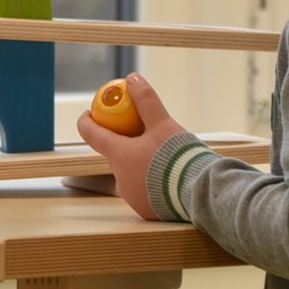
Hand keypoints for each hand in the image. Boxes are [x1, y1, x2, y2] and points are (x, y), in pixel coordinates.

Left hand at [74, 73, 186, 220]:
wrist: (201, 194)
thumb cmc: (180, 158)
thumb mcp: (163, 124)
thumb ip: (146, 101)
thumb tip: (132, 78)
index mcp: (119, 156)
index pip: (92, 135)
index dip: (87, 121)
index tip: (89, 113)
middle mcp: (120, 179)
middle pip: (116, 155)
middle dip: (125, 143)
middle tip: (143, 133)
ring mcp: (132, 197)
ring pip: (132, 173)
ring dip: (141, 164)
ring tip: (164, 157)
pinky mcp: (146, 210)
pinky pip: (145, 191)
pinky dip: (152, 182)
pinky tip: (169, 177)